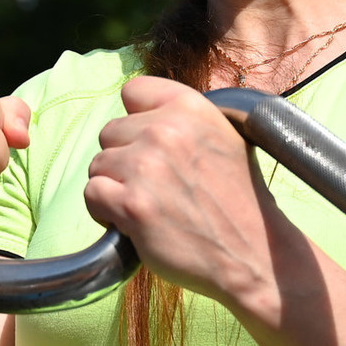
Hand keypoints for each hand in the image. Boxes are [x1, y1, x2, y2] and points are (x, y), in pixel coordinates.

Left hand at [82, 77, 282, 310]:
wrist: (253, 254)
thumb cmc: (238, 201)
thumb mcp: (225, 138)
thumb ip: (183, 121)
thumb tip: (141, 113)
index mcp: (191, 106)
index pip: (133, 91)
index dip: (137, 120)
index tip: (152, 145)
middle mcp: (166, 130)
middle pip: (110, 131)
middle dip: (125, 158)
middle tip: (155, 185)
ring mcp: (146, 167)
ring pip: (98, 165)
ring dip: (114, 187)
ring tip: (147, 204)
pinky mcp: (132, 205)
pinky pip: (92, 194)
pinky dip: (105, 211)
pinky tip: (132, 221)